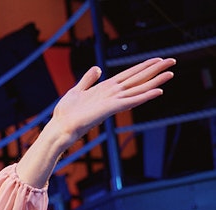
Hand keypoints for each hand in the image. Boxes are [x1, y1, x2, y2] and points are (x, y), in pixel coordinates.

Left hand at [50, 57, 175, 147]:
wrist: (61, 127)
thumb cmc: (67, 113)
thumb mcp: (77, 90)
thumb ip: (88, 79)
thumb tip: (97, 68)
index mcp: (106, 88)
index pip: (129, 74)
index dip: (143, 66)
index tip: (157, 59)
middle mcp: (113, 94)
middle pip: (138, 79)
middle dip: (155, 70)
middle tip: (173, 61)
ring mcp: (113, 101)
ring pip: (139, 88)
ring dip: (156, 80)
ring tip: (171, 73)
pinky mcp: (111, 108)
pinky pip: (132, 100)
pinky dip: (145, 96)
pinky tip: (158, 91)